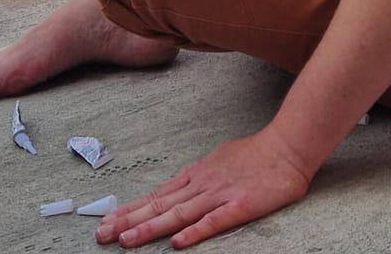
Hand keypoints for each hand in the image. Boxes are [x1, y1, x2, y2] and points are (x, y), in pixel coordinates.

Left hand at [95, 130, 311, 248]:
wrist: (287, 146)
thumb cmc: (256, 154)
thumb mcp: (218, 160)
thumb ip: (198, 177)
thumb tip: (179, 188)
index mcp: (196, 175)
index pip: (156, 196)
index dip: (130, 210)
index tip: (107, 221)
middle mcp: (201, 185)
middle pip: (159, 205)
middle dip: (128, 221)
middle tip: (102, 235)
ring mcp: (219, 195)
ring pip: (178, 214)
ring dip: (150, 228)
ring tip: (126, 240)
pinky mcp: (240, 206)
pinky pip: (214, 221)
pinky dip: (195, 232)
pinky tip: (178, 243)